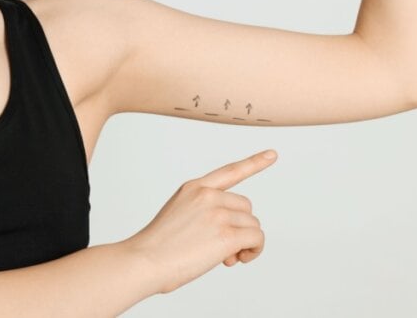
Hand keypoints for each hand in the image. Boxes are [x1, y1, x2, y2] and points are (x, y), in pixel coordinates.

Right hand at [124, 149, 278, 294]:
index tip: (272, 154)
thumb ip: (204, 215)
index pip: (230, 171)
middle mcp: (208, 195)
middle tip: (224, 249)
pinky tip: (237, 259)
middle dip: (240, 227)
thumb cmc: (156, 247)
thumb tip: (234, 239)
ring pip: (252, 225)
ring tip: (225, 257)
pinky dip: (253, 251)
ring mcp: (218, 213)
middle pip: (246, 207)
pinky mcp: (227, 233)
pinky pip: (256, 239)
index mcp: (194, 188)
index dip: (254, 163)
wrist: (144, 261)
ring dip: (245, 243)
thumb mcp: (178, 217)